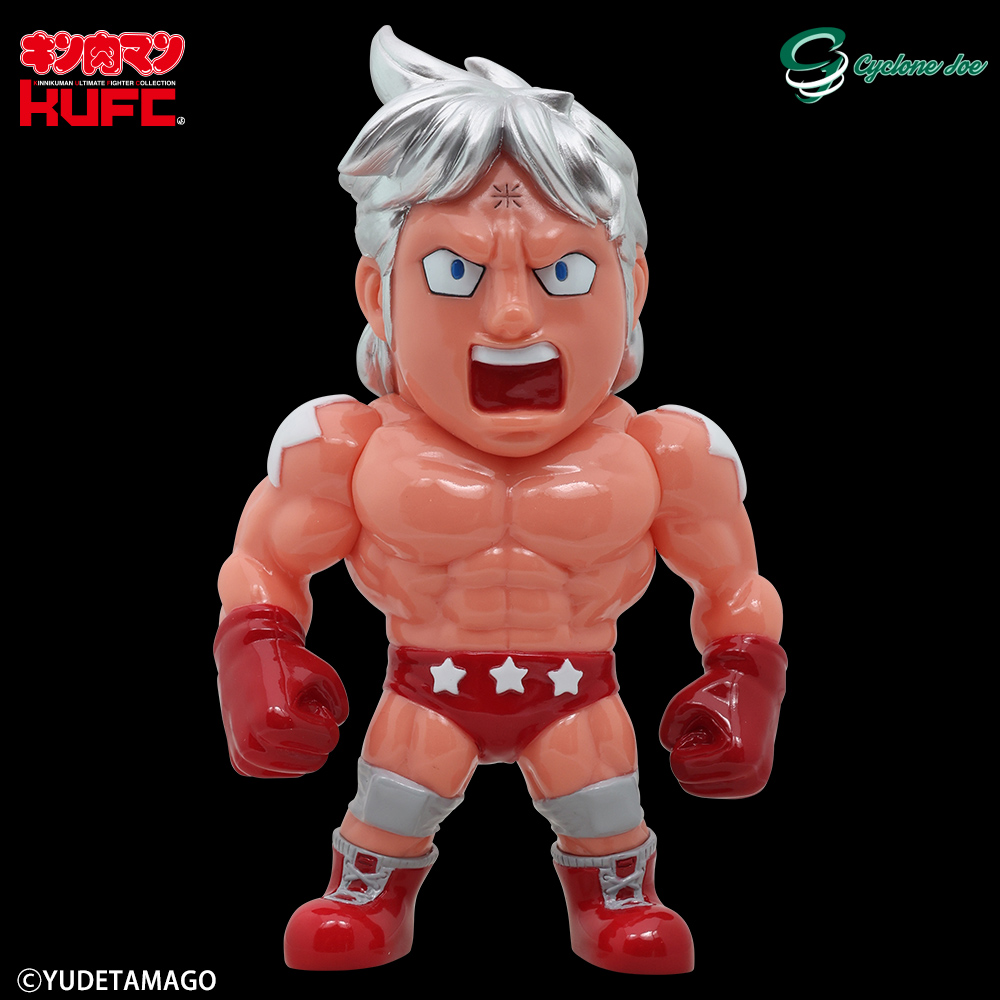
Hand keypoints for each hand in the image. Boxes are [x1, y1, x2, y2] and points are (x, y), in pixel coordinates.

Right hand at [214, 604, 347, 776]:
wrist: (245, 655)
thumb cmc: (286, 662)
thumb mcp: (324, 675)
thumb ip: (340, 706)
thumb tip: (332, 732)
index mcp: (276, 718)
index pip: (328, 740)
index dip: (327, 720)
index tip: (312, 702)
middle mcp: (255, 740)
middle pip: (315, 761)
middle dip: (315, 737)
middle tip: (301, 711)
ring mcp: (245, 754)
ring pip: (298, 770)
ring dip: (301, 747)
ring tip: (288, 718)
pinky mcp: (240, 761)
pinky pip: (279, 771)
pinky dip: (286, 755)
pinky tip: (278, 731)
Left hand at [660, 634, 785, 797]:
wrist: (755, 685)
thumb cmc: (720, 690)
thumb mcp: (683, 702)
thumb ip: (667, 731)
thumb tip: (674, 755)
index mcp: (737, 756)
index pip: (681, 769)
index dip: (681, 744)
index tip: (700, 726)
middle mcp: (751, 775)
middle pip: (689, 784)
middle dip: (690, 756)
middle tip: (708, 732)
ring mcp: (755, 783)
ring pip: (699, 789)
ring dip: (699, 763)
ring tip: (717, 738)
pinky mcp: (754, 785)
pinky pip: (713, 787)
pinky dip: (709, 768)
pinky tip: (724, 747)